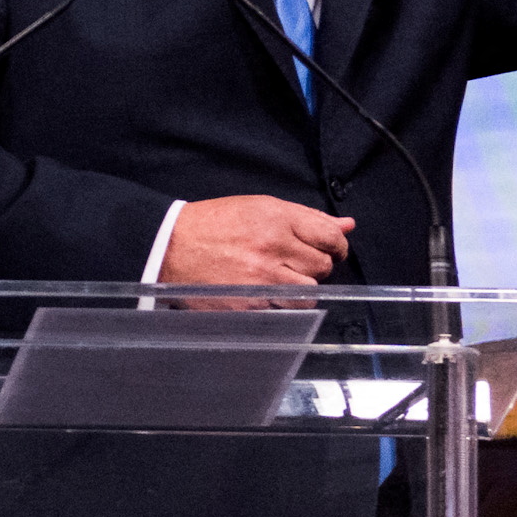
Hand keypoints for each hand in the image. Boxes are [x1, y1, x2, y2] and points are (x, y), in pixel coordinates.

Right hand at [159, 195, 349, 287]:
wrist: (170, 247)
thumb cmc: (214, 224)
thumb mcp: (259, 208)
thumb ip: (306, 218)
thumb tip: (347, 226)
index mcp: (276, 218)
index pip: (330, 237)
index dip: (337, 246)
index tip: (331, 251)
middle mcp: (272, 247)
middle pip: (322, 266)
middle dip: (316, 267)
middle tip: (297, 264)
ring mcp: (261, 278)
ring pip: (309, 292)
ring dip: (301, 289)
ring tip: (282, 280)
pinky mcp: (249, 302)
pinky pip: (285, 309)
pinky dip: (280, 303)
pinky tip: (264, 292)